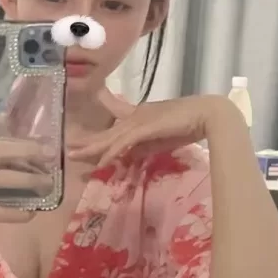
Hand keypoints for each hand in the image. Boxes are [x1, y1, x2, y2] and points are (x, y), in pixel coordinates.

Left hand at [68, 88, 234, 169]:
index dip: (101, 130)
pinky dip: (112, 152)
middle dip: (88, 142)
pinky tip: (101, 161)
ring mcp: (140, 120)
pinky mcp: (145, 127)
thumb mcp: (162, 138)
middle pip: (108, 132)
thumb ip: (145, 144)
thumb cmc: (190, 124)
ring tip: (74, 155)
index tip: (84, 137)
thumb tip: (129, 155)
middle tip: (69, 149)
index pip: (116, 121)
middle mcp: (136, 116)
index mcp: (140, 116)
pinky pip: (124, 142)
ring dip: (92, 148)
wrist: (208, 115)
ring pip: (111, 136)